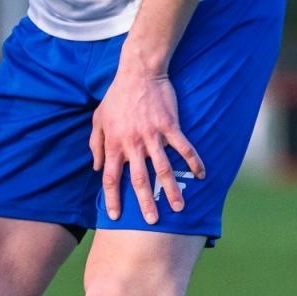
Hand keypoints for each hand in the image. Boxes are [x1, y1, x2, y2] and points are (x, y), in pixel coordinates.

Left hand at [91, 69, 204, 223]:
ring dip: (171, 189)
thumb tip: (96, 168)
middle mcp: (132, 144)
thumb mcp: (98, 120)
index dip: (112, 198)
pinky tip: (201, 175)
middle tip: (152, 222)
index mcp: (113, 145)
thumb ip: (95, 145)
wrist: (138, 73)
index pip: (110, 178)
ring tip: (178, 207)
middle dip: (145, 203)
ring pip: (162, 168)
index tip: (115, 216)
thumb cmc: (116, 97)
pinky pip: (183, 148)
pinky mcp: (170, 126)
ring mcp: (152, 135)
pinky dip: (192, 162)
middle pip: (138, 180)